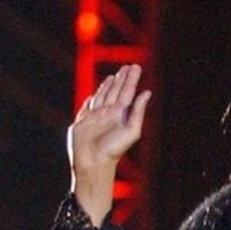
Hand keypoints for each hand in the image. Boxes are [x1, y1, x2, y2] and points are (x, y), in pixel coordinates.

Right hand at [68, 64, 151, 225]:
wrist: (93, 162)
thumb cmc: (113, 150)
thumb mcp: (132, 130)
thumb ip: (138, 111)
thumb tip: (147, 92)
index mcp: (121, 114)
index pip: (127, 92)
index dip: (131, 79)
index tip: (135, 67)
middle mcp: (109, 114)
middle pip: (116, 91)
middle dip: (122, 79)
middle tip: (128, 66)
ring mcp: (96, 117)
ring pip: (103, 96)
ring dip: (109, 85)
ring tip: (114, 75)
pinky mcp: (83, 122)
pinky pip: (88, 106)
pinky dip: (93, 98)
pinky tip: (96, 93)